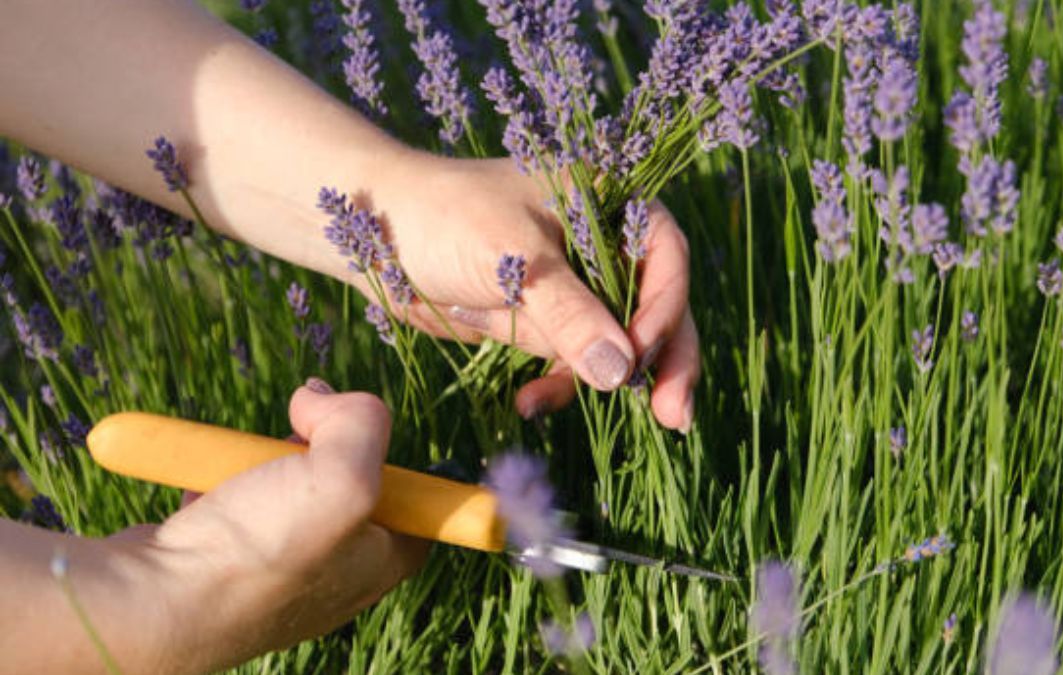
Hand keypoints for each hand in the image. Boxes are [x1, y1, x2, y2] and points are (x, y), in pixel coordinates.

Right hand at [111, 381, 425, 672]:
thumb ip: (362, 423)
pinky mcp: (223, 561)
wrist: (150, 604)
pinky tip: (205, 484)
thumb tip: (322, 397)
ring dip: (262, 459)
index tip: (358, 431)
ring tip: (241, 463)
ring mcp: (275, 570)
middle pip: (344, 481)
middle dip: (318, 444)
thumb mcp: (342, 476)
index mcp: (378, 563)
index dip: (391, 455)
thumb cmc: (257, 553)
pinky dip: (218, 480)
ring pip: (284, 486)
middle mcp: (333, 573)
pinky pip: (232, 502)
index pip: (414, 500)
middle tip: (295, 433)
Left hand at [373, 156, 698, 430]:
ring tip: (538, 401)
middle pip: (656, 306)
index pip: (663, 255)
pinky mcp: (546, 319)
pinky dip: (555, 385)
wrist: (371, 232)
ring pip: (615, 343)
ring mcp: (574, 284)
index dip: (663, 307)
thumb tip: (623, 372)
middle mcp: (600, 241)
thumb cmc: (442, 218)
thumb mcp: (512, 260)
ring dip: (588, 379)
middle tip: (674, 416)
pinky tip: (528, 403)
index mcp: (605, 200)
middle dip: (661, 362)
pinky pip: (571, 361)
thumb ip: (571, 314)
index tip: (640, 355)